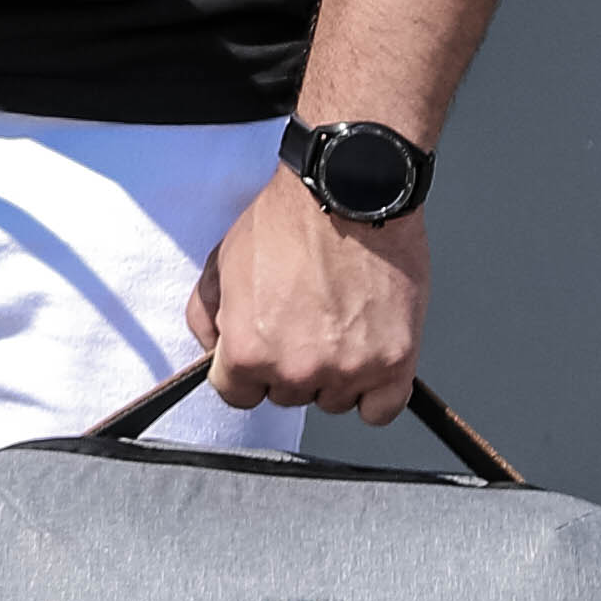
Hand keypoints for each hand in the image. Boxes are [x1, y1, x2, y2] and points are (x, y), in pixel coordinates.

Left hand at [189, 164, 425, 420]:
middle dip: (292, 364)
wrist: (349, 190)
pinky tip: (369, 356)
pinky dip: (375, 391)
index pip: (239, 394)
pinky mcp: (394, 363)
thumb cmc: (289, 219)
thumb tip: (212, 351)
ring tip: (341, 322)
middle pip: (288, 395)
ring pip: (334, 400)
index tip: (265, 346)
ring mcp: (348, 370)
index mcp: (248, 351)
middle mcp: (296, 370)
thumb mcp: (222, 261)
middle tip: (307, 320)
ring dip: (335, 374)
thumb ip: (206, 316)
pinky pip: (381, 410)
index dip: (249, 367)